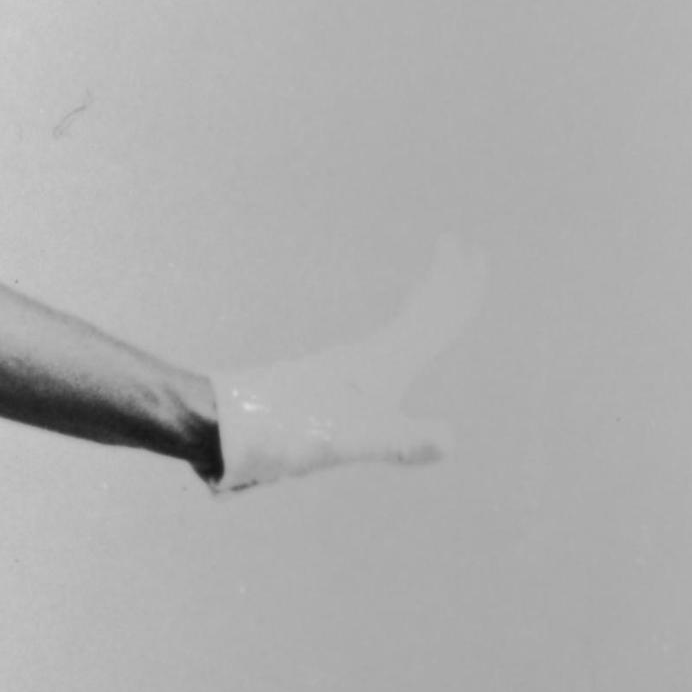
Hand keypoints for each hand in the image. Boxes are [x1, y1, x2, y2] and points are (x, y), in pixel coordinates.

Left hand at [214, 240, 482, 491]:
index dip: (458, 290)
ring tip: (434, 300)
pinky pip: (378, 358)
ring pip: (396, 333)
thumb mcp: (346, 441)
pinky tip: (387, 363)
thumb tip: (451, 440)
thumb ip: (399, 441)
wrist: (218, 426)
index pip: (431, 318)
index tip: (473, 252)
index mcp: (379, 364)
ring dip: (422, 310)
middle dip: (443, 285)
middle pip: (416, 314)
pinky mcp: (324, 391)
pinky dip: (397, 345)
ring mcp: (342, 374)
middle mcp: (364, 361)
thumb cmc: (282, 433)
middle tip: (461, 250)